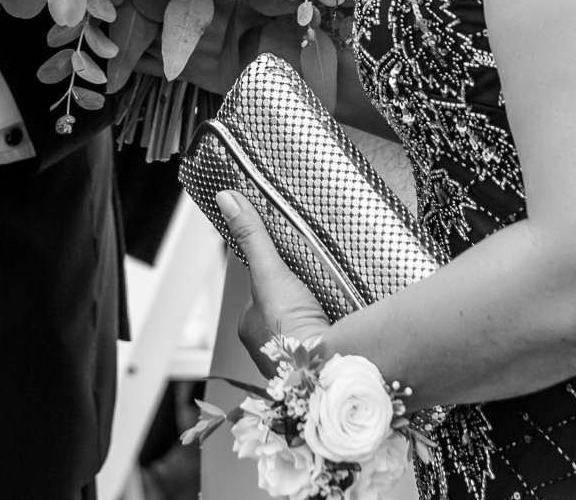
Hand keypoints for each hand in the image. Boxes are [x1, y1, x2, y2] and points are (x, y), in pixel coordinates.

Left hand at [219, 189, 330, 372]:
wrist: (329, 374)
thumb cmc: (292, 335)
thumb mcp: (270, 274)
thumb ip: (252, 238)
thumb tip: (227, 200)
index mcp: (251, 326)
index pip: (263, 287)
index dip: (278, 271)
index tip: (294, 260)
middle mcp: (269, 344)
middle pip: (286, 303)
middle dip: (302, 292)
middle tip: (322, 278)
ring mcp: (296, 356)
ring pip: (307, 321)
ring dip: (321, 310)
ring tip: (339, 295)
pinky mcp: (322, 362)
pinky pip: (328, 336)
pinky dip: (337, 326)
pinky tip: (348, 316)